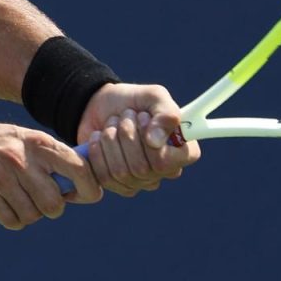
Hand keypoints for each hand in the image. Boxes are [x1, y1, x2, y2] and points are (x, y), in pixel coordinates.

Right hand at [0, 124, 102, 229]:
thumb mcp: (21, 139)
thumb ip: (49, 157)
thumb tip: (84, 186)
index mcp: (37, 141)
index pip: (79, 167)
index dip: (88, 188)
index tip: (84, 196)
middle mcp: (21, 156)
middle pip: (55, 203)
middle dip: (50, 209)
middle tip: (38, 202)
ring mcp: (1, 173)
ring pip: (33, 215)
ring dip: (27, 215)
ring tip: (16, 202)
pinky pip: (12, 220)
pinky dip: (11, 221)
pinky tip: (2, 208)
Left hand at [77, 83, 199, 196]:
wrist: (101, 105)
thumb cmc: (134, 101)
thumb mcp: (154, 96)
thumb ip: (165, 113)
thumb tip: (155, 142)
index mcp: (183, 151)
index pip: (166, 162)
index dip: (149, 141)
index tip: (143, 116)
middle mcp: (165, 172)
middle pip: (141, 168)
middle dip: (126, 134)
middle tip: (125, 115)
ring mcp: (141, 182)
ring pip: (121, 172)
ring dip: (111, 140)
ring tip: (112, 124)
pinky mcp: (117, 184)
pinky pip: (104, 177)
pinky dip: (97, 151)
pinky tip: (99, 137)